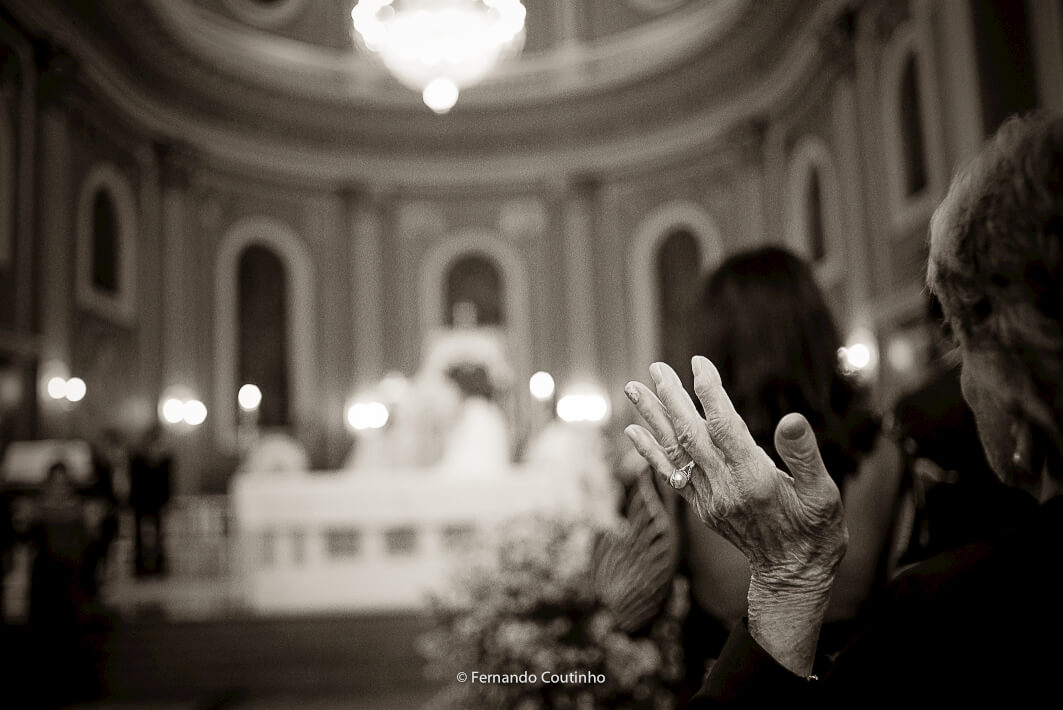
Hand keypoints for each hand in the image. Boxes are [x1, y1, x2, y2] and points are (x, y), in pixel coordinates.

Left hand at [624, 357, 847, 674]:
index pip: (724, 427)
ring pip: (675, 451)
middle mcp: (725, 488)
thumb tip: (791, 418)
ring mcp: (708, 499)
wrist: (794, 574)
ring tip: (633, 387)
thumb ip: (805, 455)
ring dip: (652, 417)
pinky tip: (634, 430)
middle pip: (691, 434)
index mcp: (755, 479)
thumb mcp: (824, 493)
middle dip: (671, 398)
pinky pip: (670, 474)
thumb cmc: (817, 529)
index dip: (710, 393)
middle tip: (656, 367)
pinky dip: (650, 450)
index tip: (699, 363)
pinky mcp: (701, 506)